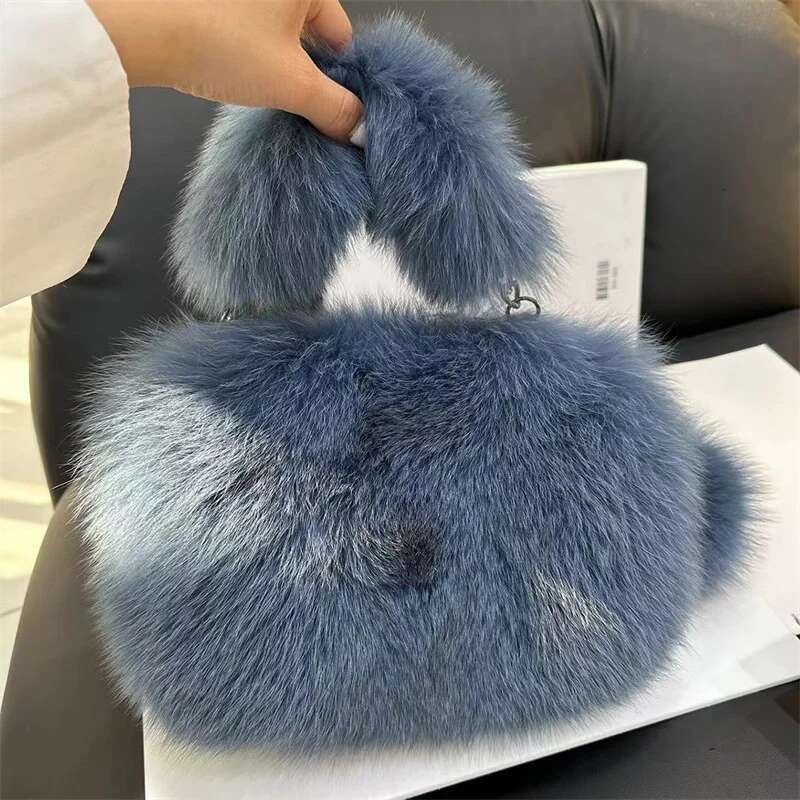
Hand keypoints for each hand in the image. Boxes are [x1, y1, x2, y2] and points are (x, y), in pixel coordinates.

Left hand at [87, 0, 362, 141]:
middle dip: (305, 72)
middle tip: (293, 104)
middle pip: (310, 33)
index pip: (342, 36)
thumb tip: (360, 129)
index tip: (329, 110)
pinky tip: (235, 69)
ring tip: (259, 87)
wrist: (142, 27)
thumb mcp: (290, 83)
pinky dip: (248, 50)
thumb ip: (335, 108)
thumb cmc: (221, 42)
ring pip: (278, 32)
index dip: (338, 80)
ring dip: (276, 64)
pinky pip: (248, 25)